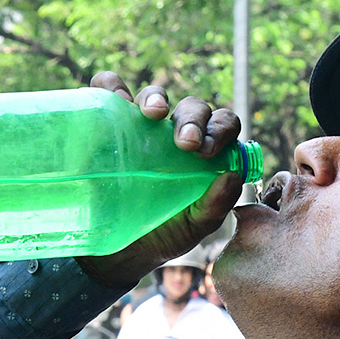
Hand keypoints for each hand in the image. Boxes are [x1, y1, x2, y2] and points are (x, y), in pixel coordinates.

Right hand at [78, 73, 243, 287]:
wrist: (118, 252)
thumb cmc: (163, 234)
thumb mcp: (193, 228)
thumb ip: (215, 207)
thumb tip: (232, 177)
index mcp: (204, 151)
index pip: (221, 124)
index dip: (220, 129)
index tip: (208, 152)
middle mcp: (175, 133)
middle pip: (191, 108)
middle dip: (193, 118)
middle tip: (187, 143)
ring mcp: (141, 127)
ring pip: (153, 95)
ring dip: (155, 97)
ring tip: (153, 115)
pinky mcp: (107, 125)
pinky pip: (108, 91)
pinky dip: (111, 86)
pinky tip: (116, 100)